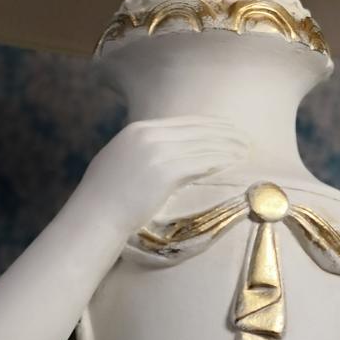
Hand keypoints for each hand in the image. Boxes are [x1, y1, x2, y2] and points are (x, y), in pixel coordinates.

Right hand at [81, 117, 249, 232]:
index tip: (227, 128)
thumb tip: (162, 155)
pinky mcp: (165, 171)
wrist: (94, 217)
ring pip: (203, 144)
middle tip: (245, 137)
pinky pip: (201, 162)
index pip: (183, 122)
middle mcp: (148, 135)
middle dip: (224, 132)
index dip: (209, 124)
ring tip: (245, 150)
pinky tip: (233, 163)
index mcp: (137, 130)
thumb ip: (141, 151)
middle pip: (197, 129)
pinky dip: (220, 160)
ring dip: (228, 146)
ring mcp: (157, 152)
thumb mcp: (120, 162)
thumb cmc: (104, 198)